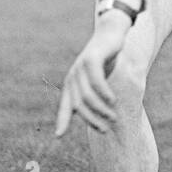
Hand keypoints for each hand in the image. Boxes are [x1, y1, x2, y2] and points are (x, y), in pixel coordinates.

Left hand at [54, 12, 128, 136]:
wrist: (111, 35)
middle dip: (92, 120)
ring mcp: (80, 67)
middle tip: (106, 129)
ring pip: (88, 95)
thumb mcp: (98, 81)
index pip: (65, 106)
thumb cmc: (106, 61)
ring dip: (101, 109)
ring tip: (113, 117)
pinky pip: (96, 80)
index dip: (61, 121)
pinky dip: (104, 93)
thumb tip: (99, 119)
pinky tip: (112, 100)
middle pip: (79, 105)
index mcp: (72, 84)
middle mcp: (73, 77)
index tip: (58, 135)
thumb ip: (95, 97)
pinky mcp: (92, 58)